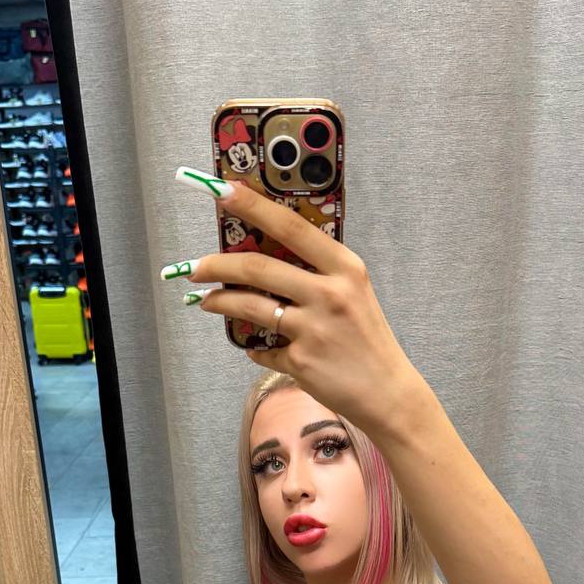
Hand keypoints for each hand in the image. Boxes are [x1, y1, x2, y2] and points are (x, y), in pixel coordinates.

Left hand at [164, 169, 422, 434]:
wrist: (388, 392)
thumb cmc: (368, 339)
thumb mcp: (354, 293)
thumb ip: (320, 273)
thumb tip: (269, 257)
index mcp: (345, 267)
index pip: (291, 226)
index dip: (253, 206)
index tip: (222, 191)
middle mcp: (329, 292)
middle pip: (259, 267)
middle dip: (218, 264)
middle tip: (194, 267)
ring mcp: (313, 328)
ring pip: (251, 305)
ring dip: (220, 301)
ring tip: (205, 301)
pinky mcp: (301, 360)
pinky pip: (263, 348)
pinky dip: (254, 347)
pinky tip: (253, 347)